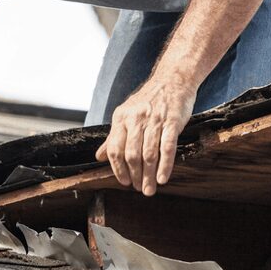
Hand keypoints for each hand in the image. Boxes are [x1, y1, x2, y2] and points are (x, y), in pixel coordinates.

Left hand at [95, 77, 195, 195]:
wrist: (172, 80)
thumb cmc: (148, 100)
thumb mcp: (126, 114)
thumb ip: (113, 137)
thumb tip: (98, 156)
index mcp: (121, 118)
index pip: (114, 149)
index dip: (118, 169)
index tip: (124, 182)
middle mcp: (136, 119)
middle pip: (131, 154)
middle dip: (135, 176)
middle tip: (139, 189)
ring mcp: (154, 120)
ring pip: (149, 153)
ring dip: (149, 175)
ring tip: (150, 189)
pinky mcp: (172, 121)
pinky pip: (167, 147)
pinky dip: (165, 165)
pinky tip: (162, 178)